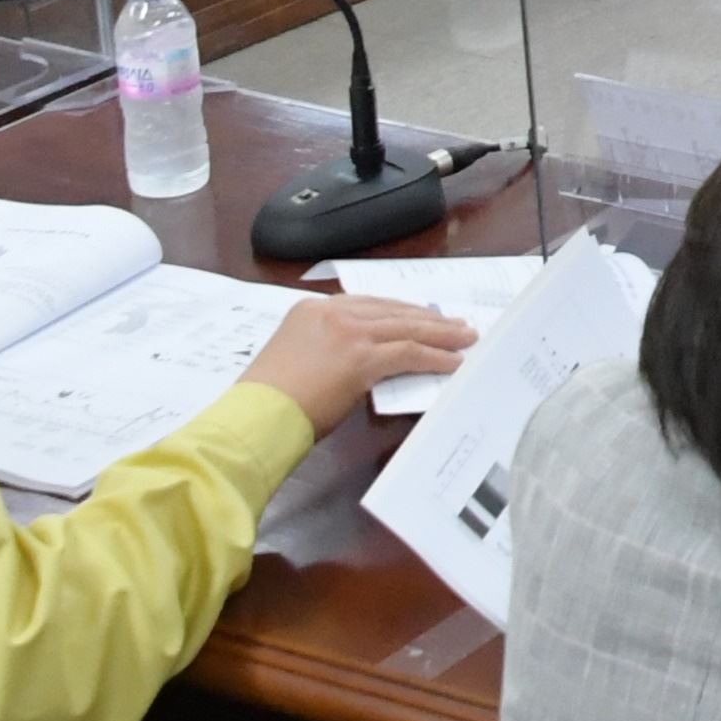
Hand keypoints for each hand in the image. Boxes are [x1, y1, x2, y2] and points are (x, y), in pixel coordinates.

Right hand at [235, 291, 484, 428]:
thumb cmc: (269, 401)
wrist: (256, 416)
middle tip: (455, 324)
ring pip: (406, 327)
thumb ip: (326, 349)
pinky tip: (451, 361)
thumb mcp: (295, 359)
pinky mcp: (361, 357)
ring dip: (440, 333)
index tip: (420, 315)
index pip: (367, 305)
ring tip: (464, 338)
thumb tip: (359, 359)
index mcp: (311, 309)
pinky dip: (434, 356)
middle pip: (392, 311)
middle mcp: (331, 313)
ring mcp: (348, 332)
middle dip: (427, 318)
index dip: (399, 311)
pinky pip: (408, 353)